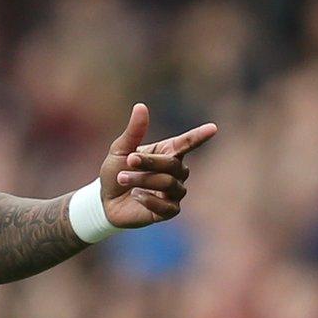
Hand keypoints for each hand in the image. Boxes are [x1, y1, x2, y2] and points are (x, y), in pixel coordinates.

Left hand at [98, 103, 217, 228]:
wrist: (104, 200)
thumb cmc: (116, 171)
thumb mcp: (120, 150)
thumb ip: (133, 131)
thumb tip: (140, 106)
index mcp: (167, 153)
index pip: (186, 143)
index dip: (199, 136)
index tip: (213, 128)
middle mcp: (176, 172)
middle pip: (172, 164)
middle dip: (149, 162)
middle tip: (129, 160)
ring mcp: (174, 192)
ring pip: (168, 183)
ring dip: (143, 180)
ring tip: (122, 178)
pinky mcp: (169, 211)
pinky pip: (166, 206)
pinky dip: (148, 199)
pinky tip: (135, 195)